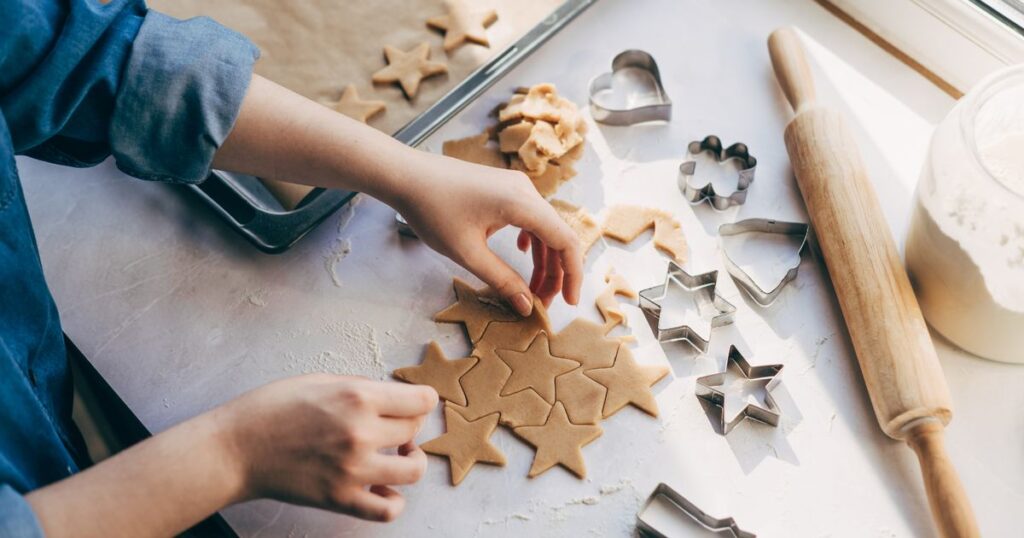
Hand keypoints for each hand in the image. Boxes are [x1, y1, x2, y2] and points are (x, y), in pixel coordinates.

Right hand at [220, 374, 437, 521]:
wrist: (236, 448)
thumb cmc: (271, 409)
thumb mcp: (320, 379)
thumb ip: (360, 387)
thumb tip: (391, 396)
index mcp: (357, 397)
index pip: (422, 401)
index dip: (424, 399)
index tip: (417, 402)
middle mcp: (361, 433)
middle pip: (415, 430)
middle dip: (410, 424)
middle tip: (394, 424)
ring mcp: (353, 470)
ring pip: (413, 470)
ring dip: (412, 460)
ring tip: (399, 454)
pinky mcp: (341, 499)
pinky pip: (388, 509)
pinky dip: (394, 500)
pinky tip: (383, 486)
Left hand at [391, 152, 582, 314]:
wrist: (406, 176)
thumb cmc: (432, 210)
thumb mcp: (467, 253)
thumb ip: (501, 280)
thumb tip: (526, 306)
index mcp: (522, 203)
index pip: (566, 241)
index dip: (572, 274)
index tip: (569, 302)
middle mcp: (525, 191)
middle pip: (557, 236)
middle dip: (554, 273)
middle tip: (542, 303)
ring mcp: (516, 186)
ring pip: (543, 228)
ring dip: (542, 260)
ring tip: (531, 289)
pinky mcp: (504, 188)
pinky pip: (530, 217)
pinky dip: (532, 241)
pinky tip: (522, 254)